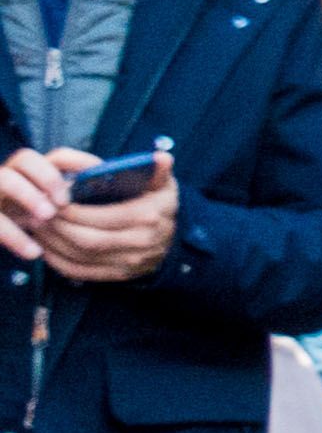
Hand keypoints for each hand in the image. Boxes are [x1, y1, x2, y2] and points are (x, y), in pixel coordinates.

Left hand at [3, 147, 175, 286]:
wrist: (174, 238)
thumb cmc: (159, 203)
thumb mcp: (163, 183)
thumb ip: (158, 170)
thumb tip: (160, 157)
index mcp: (147, 216)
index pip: (102, 217)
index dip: (72, 212)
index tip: (52, 201)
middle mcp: (140, 242)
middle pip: (87, 239)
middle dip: (57, 228)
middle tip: (36, 214)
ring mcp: (129, 262)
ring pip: (80, 256)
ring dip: (53, 243)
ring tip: (36, 227)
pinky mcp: (118, 275)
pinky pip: (80, 272)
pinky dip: (58, 262)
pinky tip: (46, 248)